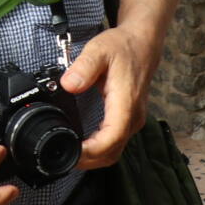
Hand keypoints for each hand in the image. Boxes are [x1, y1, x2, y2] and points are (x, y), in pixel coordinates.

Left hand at [61, 25, 160, 169]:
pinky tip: (83, 146)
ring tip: (69, 154)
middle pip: (112, 152)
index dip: (91, 151)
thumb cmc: (123, 47)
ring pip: (115, 151)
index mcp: (126, 103)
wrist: (142, 43)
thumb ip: (83, 67)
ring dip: (94, 158)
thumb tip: (68, 84)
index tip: (71, 151)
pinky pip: (116, 143)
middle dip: (88, 160)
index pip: (111, 138)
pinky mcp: (130, 120)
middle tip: (62, 156)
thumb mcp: (99, 50)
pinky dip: (99, 150)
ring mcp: (133, 120)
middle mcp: (133, 117)